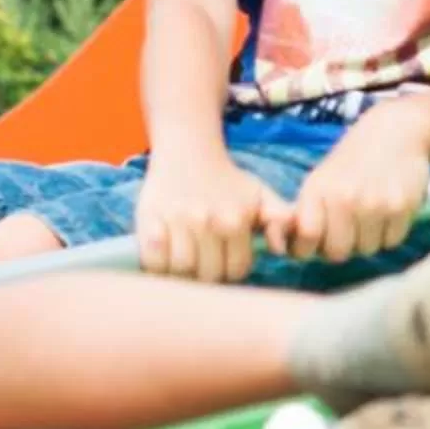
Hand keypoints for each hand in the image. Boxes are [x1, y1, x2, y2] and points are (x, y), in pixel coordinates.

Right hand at [136, 150, 289, 282]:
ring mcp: (175, 221)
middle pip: (208, 274)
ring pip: (180, 270)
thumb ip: (279, 219)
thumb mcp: (261, 196)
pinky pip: (151, 260)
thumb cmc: (229, 182)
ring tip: (186, 256)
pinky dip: (157, 262)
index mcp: (236, 220)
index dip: (231, 270)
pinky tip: (165, 250)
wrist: (189, 154)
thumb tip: (282, 249)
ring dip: (182, 270)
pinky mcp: (147, 219)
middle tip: (204, 261)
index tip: (225, 260)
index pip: (236, 270)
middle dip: (208, 273)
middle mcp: (206, 221)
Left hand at [280, 103, 429, 263]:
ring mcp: (374, 203)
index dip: (309, 247)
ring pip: (367, 250)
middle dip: (342, 245)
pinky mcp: (401, 206)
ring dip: (368, 239)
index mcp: (318, 190)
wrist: (395, 131)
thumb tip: (286, 250)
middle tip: (349, 227)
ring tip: (370, 214)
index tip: (316, 241)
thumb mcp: (320, 180)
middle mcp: (344, 198)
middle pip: (338, 253)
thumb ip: (304, 215)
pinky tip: (388, 210)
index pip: (306, 237)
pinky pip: (391, 241)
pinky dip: (390, 232)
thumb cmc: (352, 161)